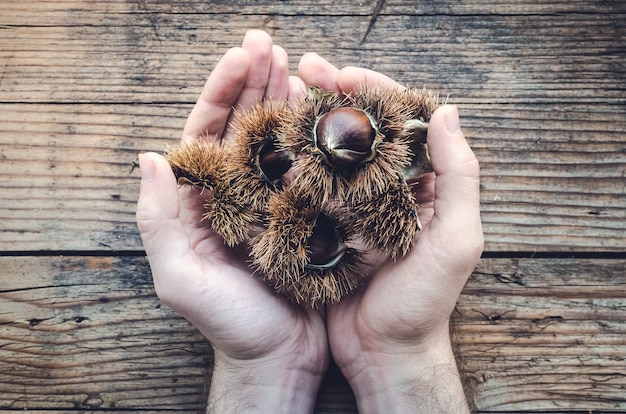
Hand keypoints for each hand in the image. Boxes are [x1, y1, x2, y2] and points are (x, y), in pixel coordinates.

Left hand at [136, 30, 327, 412]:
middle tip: (270, 43)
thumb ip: (157, 220)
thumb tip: (150, 157)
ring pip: (274, 139)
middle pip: (241, 126)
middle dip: (254, 82)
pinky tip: (318, 110)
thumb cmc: (228, 323)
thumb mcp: (180, 278)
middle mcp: (234, 193)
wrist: (276, 355)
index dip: (221, 92)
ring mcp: (270, 200)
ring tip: (295, 63)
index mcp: (201, 201)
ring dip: (281, 99)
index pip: (205, 133)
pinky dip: (310, 137)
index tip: (240, 57)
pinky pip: (305, 167)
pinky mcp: (302, 214)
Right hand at [298, 54, 483, 412]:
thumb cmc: (423, 301)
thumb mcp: (456, 240)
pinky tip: (278, 141)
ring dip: (314, 118)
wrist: (385, 349)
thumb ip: (460, 176)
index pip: (404, 122)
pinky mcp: (331, 224)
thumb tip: (448, 112)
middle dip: (337, 95)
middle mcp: (392, 188)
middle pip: (365, 127)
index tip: (345, 73)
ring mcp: (359, 205)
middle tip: (307, 67)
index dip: (375, 91)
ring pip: (336, 149)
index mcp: (426, 184)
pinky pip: (315, 183)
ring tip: (286, 91)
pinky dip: (299, 159)